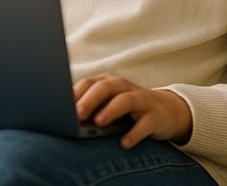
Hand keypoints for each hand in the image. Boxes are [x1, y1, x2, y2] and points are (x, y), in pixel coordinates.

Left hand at [73, 73, 192, 149]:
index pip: (90, 82)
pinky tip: (124, 143)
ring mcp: (141, 100)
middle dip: (90, 99)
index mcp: (108, 82)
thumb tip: (63, 120)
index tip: (61, 106)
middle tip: (77, 114)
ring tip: (99, 122)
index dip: (76, 93)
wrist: (165, 110)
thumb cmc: (127, 108)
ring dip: (111, 110)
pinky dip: (134, 133)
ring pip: (125, 100)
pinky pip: (145, 123)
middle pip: (105, 87)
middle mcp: (123, 87)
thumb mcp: (108, 103)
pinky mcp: (155, 116)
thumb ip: (89, 107)